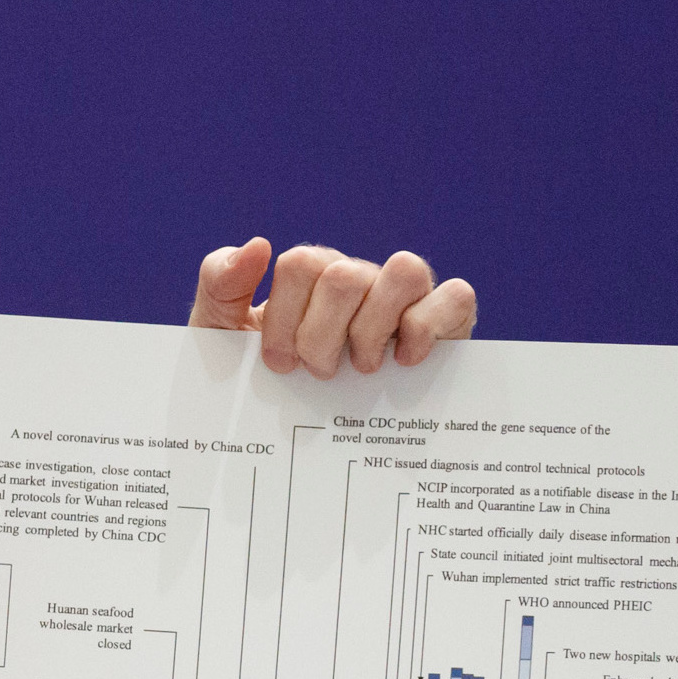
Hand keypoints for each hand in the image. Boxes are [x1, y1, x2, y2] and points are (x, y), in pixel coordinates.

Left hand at [191, 237, 475, 377]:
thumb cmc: (267, 378)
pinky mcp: (447, 321)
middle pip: (346, 276)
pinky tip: (404, 361)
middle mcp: (361, 278)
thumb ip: (221, 285)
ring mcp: (405, 297)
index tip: (280, 364)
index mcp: (312, 274)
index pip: (301, 264)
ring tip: (362, 368)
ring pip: (406, 270)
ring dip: (374, 329)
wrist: (306, 434)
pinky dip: (429, 327)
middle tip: (319, 373)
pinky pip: (455, 296)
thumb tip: (258, 244)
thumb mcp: (224, 334)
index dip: (286, 319)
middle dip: (322, 337)